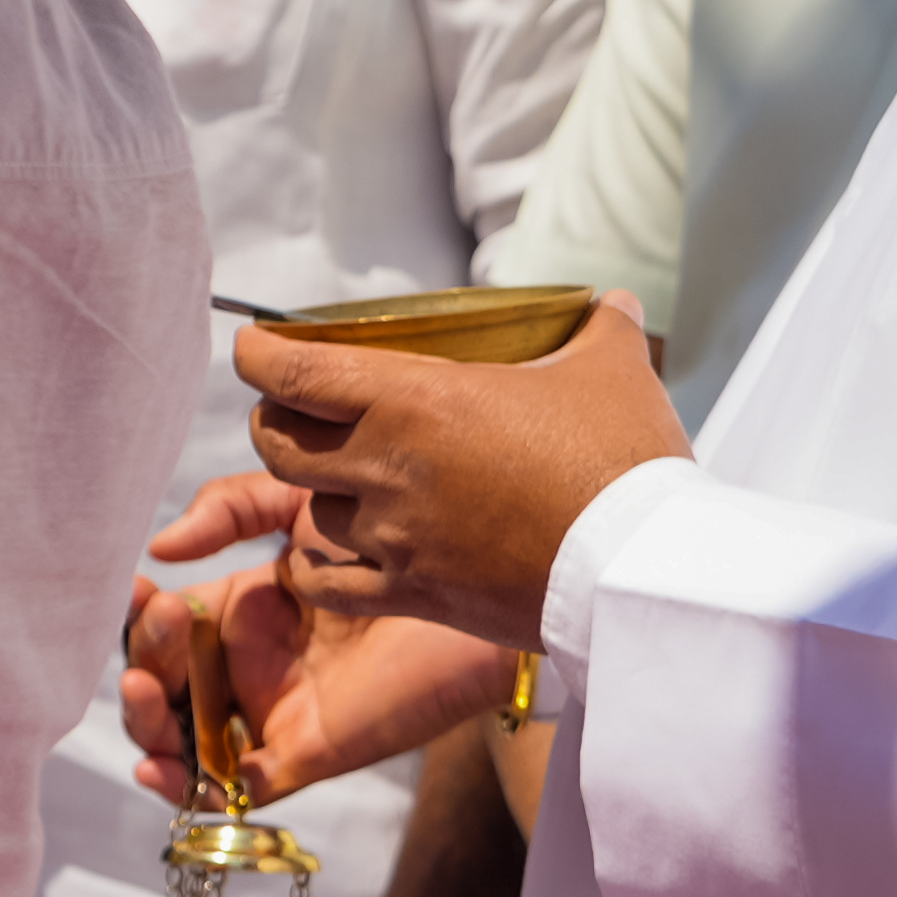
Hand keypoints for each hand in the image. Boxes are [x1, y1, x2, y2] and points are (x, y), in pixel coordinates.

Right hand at [123, 480, 526, 799]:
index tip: (135, 589)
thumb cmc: (398, 545)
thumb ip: (229, 507)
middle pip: (162, 684)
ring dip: (145, 723)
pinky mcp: (301, 756)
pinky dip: (184, 788)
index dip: (139, 615)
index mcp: (243, 613)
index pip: (165, 626)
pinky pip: (229, 789)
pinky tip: (159, 766)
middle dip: (140, 661)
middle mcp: (250, 669)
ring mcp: (271, 715)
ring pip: (182, 740)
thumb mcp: (301, 506)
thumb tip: (160, 548)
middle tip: (161, 622)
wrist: (471, 593)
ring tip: (143, 690)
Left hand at [239, 299, 686, 655]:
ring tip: (343, 479)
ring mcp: (394, 536)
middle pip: (277, 441)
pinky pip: (330, 585)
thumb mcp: (612, 371)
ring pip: (311, 510)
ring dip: (319, 492)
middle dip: (274, 421)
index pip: (289, 372)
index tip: (255, 347)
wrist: (641, 568)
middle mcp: (385, 467)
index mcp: (411, 401)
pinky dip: (316, 570)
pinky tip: (319, 560)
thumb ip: (599, 328)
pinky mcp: (415, 593)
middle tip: (293, 411)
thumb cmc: (624, 461)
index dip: (257, 355)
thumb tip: (611, 303)